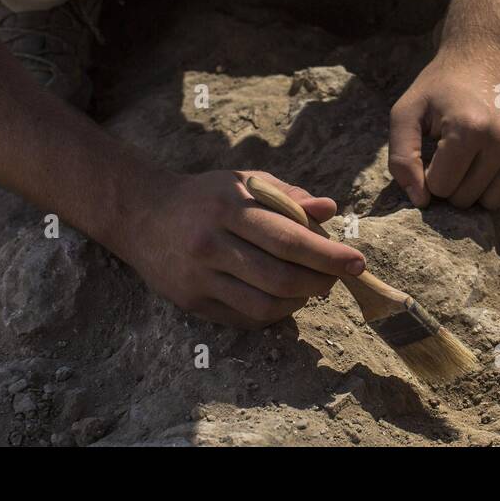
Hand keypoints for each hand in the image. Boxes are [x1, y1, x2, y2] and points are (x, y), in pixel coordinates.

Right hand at [116, 168, 366, 328]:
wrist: (142, 214)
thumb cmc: (206, 196)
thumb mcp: (245, 181)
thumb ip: (289, 196)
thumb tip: (329, 210)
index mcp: (229, 207)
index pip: (289, 238)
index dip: (328, 254)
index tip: (357, 262)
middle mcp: (211, 243)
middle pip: (279, 277)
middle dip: (319, 282)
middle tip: (336, 278)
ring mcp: (198, 276)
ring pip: (264, 305)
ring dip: (299, 302)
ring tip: (311, 288)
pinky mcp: (191, 302)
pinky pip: (244, 318)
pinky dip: (273, 314)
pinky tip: (283, 299)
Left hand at [388, 39, 499, 210]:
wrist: (486, 51)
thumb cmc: (441, 85)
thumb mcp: (406, 112)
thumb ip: (401, 157)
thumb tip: (421, 201)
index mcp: (467, 129)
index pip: (440, 189)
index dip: (431, 172)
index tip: (435, 147)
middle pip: (467, 198)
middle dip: (453, 181)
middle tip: (452, 149)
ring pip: (494, 200)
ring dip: (477, 185)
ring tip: (472, 152)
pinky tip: (493, 150)